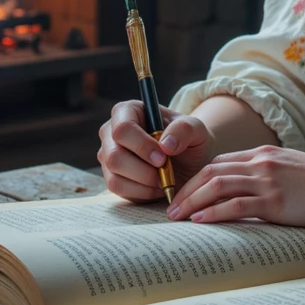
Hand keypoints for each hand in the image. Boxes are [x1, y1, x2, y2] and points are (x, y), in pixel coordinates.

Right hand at [98, 100, 215, 201]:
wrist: (188, 162)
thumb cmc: (188, 140)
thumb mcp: (197, 130)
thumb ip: (185, 129)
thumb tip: (166, 144)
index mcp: (129, 111)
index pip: (123, 128)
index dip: (142, 146)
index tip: (163, 157)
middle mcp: (111, 131)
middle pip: (114, 155)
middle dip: (143, 170)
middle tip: (165, 172)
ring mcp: (108, 155)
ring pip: (114, 176)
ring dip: (144, 183)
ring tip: (164, 178)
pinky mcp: (111, 176)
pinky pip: (118, 189)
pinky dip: (141, 192)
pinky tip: (157, 186)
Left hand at [167, 143, 304, 226]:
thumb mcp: (293, 169)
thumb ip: (270, 174)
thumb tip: (251, 191)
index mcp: (265, 154)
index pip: (220, 162)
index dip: (197, 178)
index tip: (184, 194)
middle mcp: (262, 162)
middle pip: (211, 172)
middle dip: (186, 190)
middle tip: (170, 208)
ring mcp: (267, 180)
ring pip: (217, 186)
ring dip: (192, 202)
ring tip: (177, 218)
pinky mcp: (275, 201)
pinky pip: (235, 205)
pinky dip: (213, 213)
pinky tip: (200, 221)